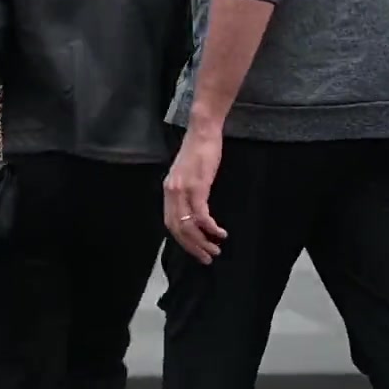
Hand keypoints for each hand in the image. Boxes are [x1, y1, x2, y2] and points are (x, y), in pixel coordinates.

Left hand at [164, 119, 227, 264]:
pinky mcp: (197, 186)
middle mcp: (172, 192)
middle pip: (177, 229)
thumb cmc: (200, 149)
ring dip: (202, 241)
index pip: (170, 223)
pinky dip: (210, 228)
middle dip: (192, 247)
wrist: (203, 130)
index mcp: (168, 190)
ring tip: (215, 250)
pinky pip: (201, 215)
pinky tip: (220, 233)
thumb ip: (187, 190)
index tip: (195, 250)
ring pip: (188, 226)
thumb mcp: (188, 173)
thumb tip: (194, 209)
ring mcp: (183, 190)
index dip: (182, 241)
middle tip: (206, 258)